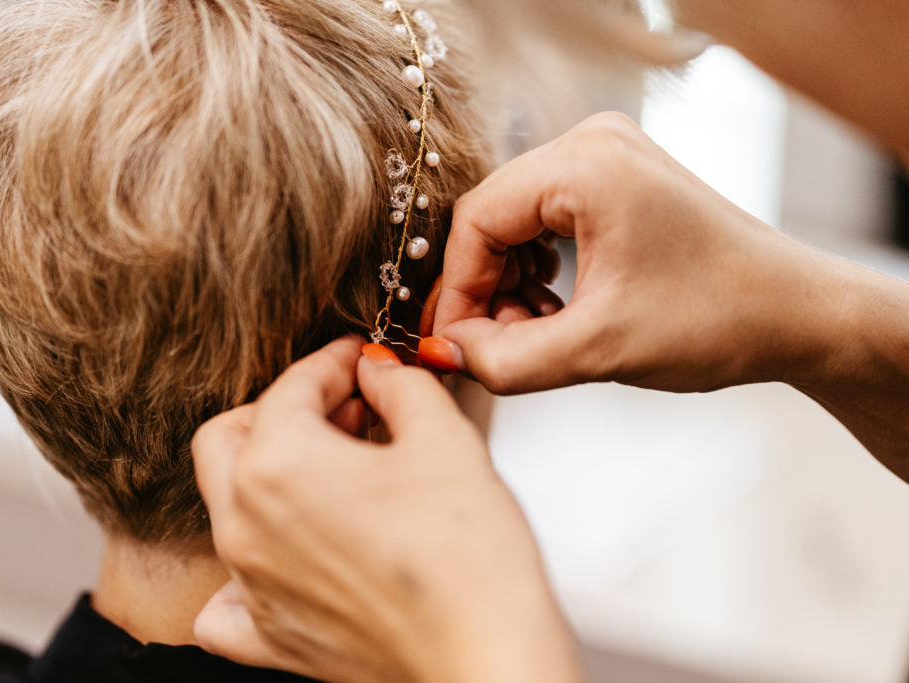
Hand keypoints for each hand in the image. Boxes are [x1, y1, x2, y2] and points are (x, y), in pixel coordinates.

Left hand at [191, 337, 580, 682]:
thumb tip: (379, 371)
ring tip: (338, 469)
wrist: (486, 655)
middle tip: (346, 408)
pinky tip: (286, 557)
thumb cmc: (467, 557)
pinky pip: (224, 603)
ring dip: (271, 473)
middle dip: (284, 409)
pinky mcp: (271, 638)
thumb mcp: (443, 438)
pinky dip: (242, 574)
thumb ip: (401, 386)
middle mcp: (246, 525)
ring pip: (226, 505)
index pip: (291, 388)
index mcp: (279, 466)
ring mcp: (251, 585)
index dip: (332, 363)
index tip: (360, 360)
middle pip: (230, 438)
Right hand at [427, 111, 837, 394]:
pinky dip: (537, 269)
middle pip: (492, 216)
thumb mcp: (599, 350)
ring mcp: (609, 156)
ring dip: (509, 282)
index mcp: (587, 165)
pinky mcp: (620, 180)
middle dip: (485, 288)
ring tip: (534, 332)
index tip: (454, 346)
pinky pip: (547, 219)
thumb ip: (506, 360)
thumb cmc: (719, 320)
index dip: (457, 290)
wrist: (799, 315)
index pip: (477, 220)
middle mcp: (593, 143)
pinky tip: (554, 311)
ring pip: (517, 220)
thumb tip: (444, 353)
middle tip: (493, 346)